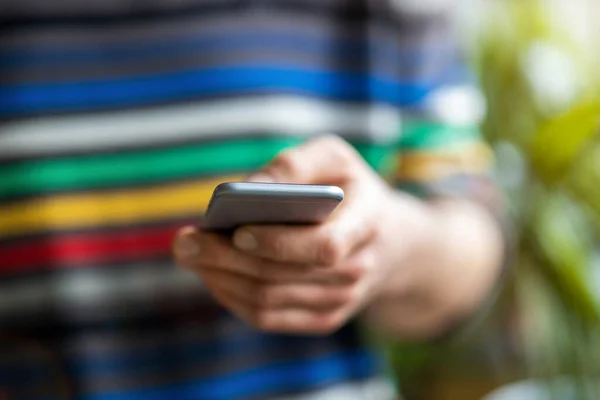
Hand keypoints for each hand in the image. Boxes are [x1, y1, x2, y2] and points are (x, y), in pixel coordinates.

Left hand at [173, 136, 426, 334]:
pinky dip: (232, 296)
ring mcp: (340, 301)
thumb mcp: (335, 158)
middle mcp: (357, 271)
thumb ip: (296, 164)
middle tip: (185, 241)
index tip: (237, 230)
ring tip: (189, 253)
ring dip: (220, 278)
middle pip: (280, 276)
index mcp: (367, 225)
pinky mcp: (322, 319)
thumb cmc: (352, 189)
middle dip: (225, 259)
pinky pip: (268, 317)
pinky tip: (212, 274)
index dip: (278, 243)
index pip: (324, 247)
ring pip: (267, 301)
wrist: (389, 241)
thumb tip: (247, 187)